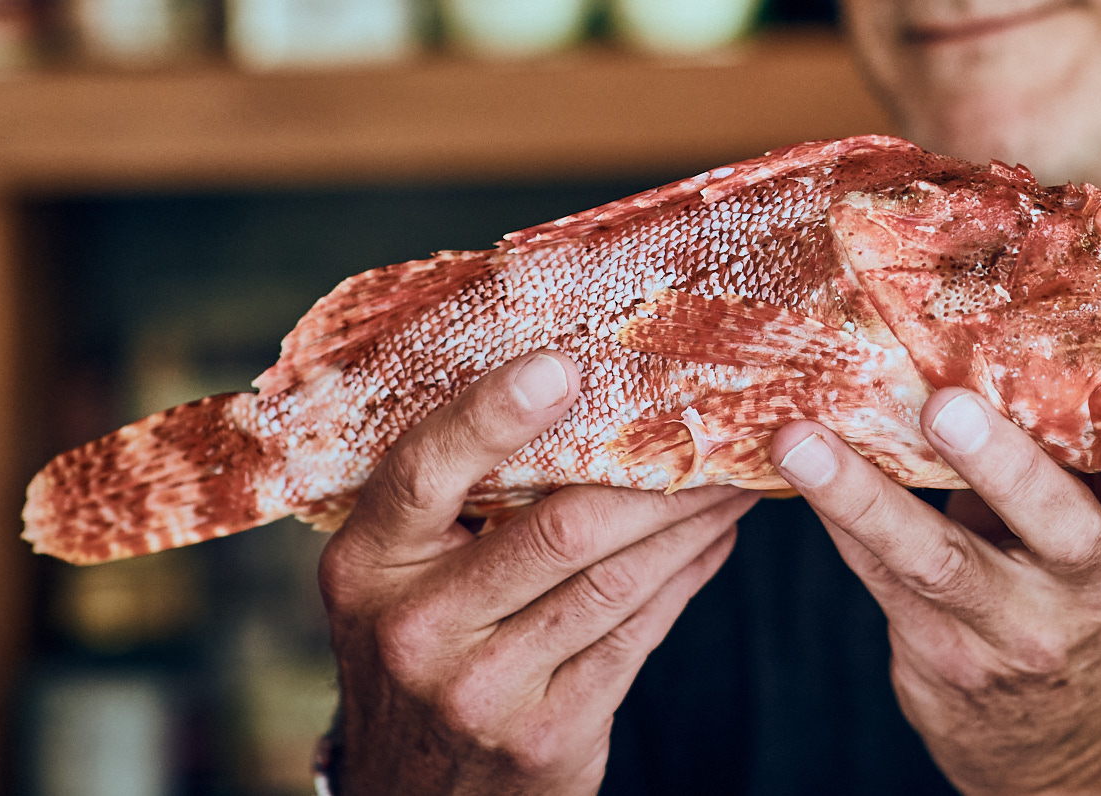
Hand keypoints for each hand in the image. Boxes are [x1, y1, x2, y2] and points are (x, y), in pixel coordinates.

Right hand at [318, 352, 756, 795]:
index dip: (492, 414)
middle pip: (560, 527)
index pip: (424, 470)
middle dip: (655, 475)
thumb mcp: (399, 575)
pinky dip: (685, 577)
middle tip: (715, 428)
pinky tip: (714, 541)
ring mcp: (480, 689)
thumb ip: (454, 499)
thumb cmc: (423, 646)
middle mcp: (414, 628)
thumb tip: (569, 384)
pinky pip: (636, 634)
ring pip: (615, 579)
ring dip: (690, 522)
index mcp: (367, 564)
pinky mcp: (545, 735)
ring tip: (733, 478)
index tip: (563, 365)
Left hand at [768, 392, 1100, 794]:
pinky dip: (836, 515)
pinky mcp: (943, 655)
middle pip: (1056, 529)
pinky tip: (795, 466)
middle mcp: (1085, 587)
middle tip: (944, 409)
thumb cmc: (1064, 585)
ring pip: (938, 561)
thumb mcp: (1093, 527)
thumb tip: (978, 336)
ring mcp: (1013, 630)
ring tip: (804, 444)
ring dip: (864, 496)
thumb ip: (1058, 456)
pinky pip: (880, 575)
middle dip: (1000, 465)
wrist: (1058, 735)